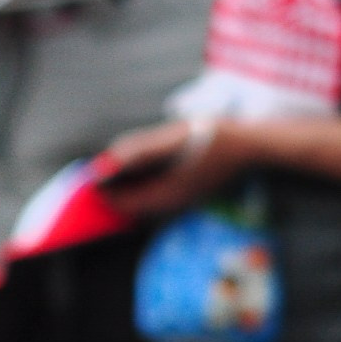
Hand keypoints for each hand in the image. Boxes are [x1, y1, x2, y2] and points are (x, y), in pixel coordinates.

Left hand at [98, 116, 254, 219]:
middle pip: (128, 204)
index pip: (120, 201)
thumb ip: (140, 150)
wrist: (253, 146)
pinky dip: (139, 185)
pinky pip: (153, 195)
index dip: (100, 188)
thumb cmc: (216, 137)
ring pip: (140, 201)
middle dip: (110, 188)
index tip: (86, 172)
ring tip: (113, 166)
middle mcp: (171, 203)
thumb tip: (107, 162)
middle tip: (95, 169)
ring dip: (124, 187)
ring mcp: (179, 200)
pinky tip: (139, 167)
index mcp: (166, 194)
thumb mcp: (176, 137)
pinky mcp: (185, 192)